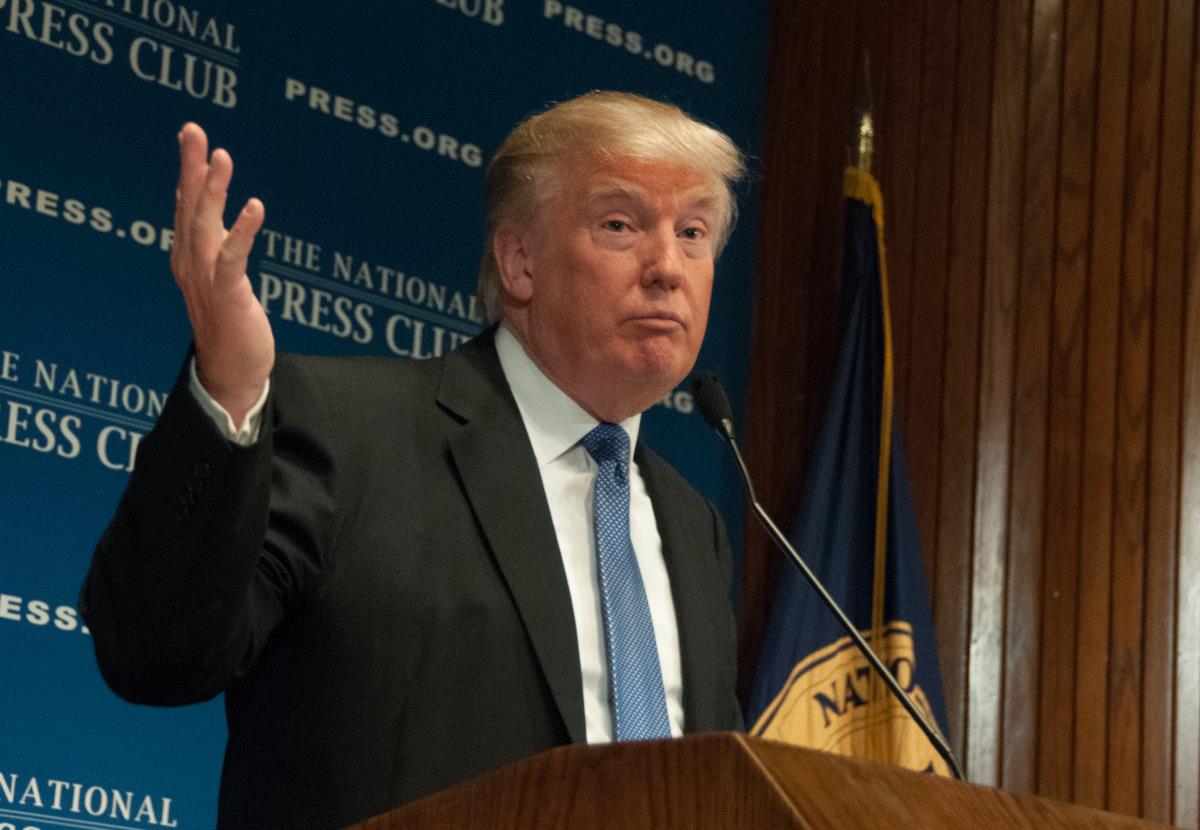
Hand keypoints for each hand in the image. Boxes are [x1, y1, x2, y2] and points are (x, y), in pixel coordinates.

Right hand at [171, 123, 272, 427]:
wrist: (232, 374)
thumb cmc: (229, 327)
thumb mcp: (219, 280)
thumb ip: (218, 250)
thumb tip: (220, 224)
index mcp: (188, 258)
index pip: (186, 206)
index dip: (189, 171)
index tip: (191, 135)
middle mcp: (191, 264)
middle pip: (189, 208)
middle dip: (192, 167)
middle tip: (193, 130)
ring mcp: (207, 280)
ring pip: (205, 227)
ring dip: (213, 191)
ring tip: (221, 158)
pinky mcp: (228, 296)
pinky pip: (233, 259)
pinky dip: (243, 232)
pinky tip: (255, 207)